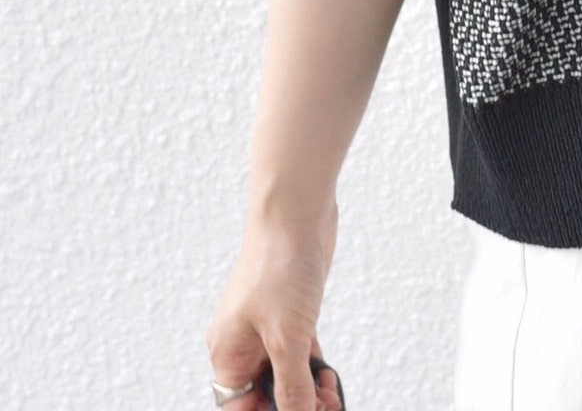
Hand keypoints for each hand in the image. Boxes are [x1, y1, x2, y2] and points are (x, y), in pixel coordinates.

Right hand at [207, 202, 342, 410]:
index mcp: (228, 353)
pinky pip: (299, 353)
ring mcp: (268, 326)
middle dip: (292, 407)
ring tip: (331, 398)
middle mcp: (243, 343)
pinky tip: (330, 378)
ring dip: (307, 393)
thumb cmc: (279, 266)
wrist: (296, 213)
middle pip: (263, 395)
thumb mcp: (287, 337)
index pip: (239, 406)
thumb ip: (292, 386)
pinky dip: (314, 369)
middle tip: (323, 409)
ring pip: (284, 375)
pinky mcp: (292, 312)